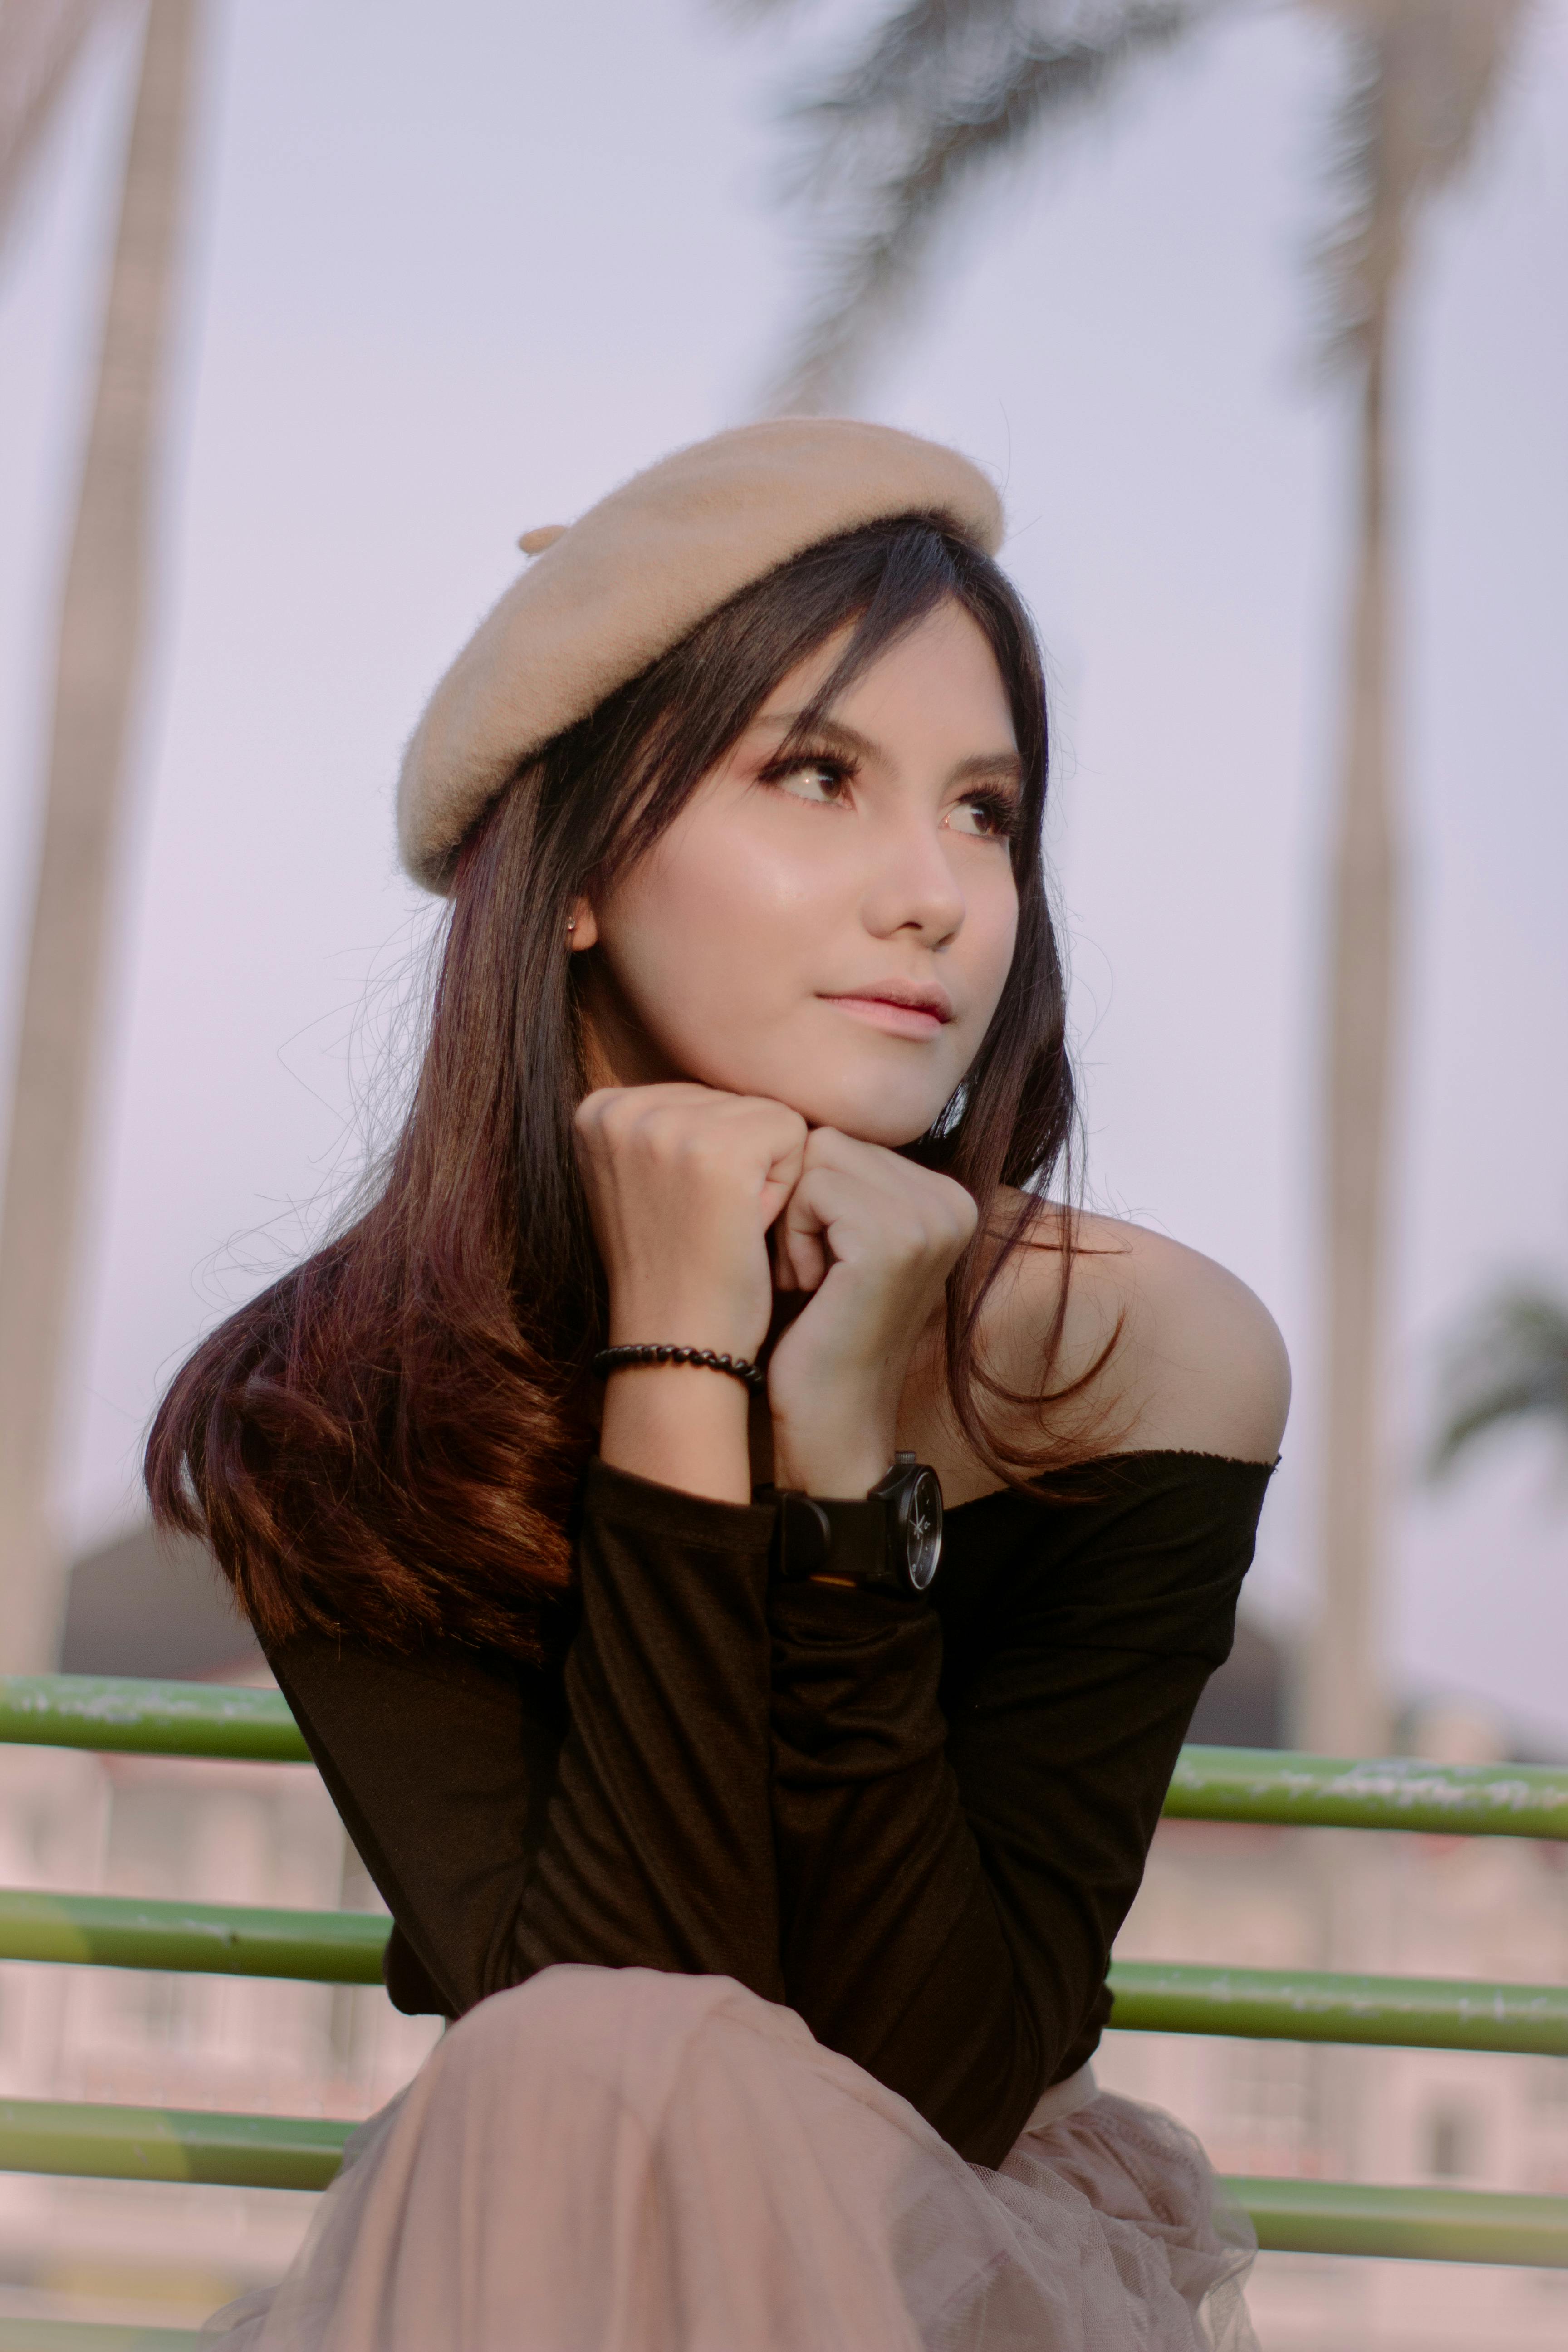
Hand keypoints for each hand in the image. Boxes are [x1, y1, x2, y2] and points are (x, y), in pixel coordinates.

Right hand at [573, 1083, 807, 1364]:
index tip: (680, 1212)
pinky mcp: (719, 1150)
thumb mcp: (643, 1180)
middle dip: (738, 1163)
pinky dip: (783, 1187)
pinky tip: (745, 1227)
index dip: (709, 1159)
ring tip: (721, 1226)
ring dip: (762, 1175)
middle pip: (732, 1101)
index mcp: (596, 1109)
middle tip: (704, 1225)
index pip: (699, 1097)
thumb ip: (667, 1125)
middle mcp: (620, 1107)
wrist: (674, 1345)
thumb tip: (721, 1086)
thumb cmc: (671, 1270)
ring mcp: (666, 1126)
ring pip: (765, 1115)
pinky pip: (791, 1134)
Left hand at [767, 1131, 977, 1495]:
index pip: (840, 1136)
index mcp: (946, 1194)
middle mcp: (952, 1200)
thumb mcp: (835, 1236)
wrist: (830, 1423)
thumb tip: (776, 1107)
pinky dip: (793, 1240)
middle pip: (825, 1139)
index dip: (805, 1195)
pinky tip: (814, 1290)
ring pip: (812, 1157)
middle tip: (814, 1277)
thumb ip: (836, 1173)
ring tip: (814, 1282)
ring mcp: (931, 1218)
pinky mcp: (895, 1238)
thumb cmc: (814, 1328)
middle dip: (797, 1204)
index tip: (822, 1262)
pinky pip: (809, 1188)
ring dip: (791, 1222)